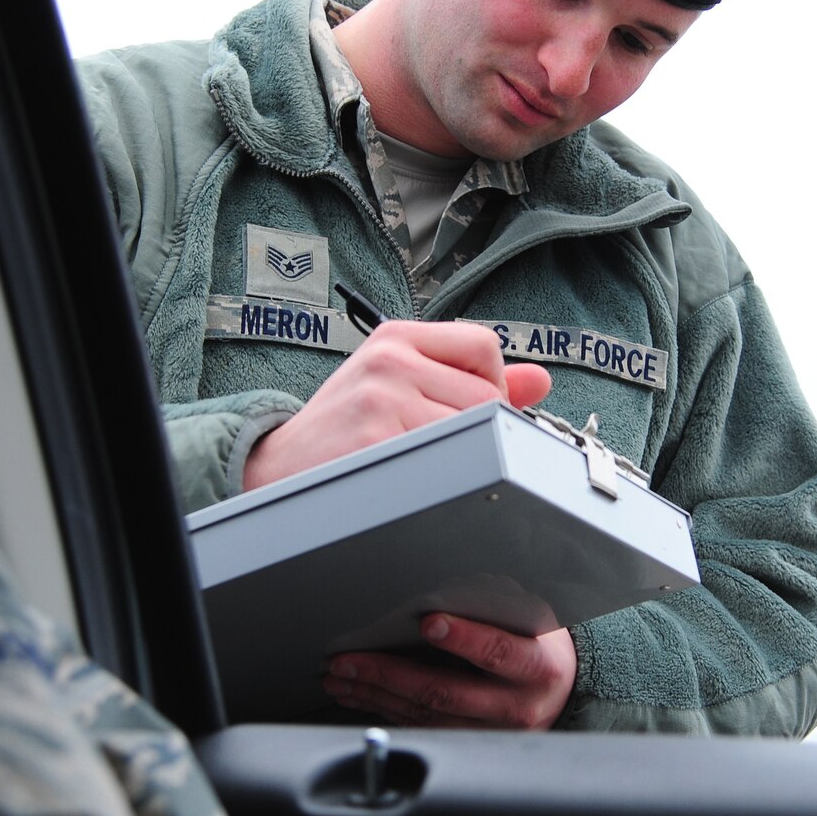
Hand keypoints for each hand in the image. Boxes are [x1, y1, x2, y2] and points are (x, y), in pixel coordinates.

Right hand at [242, 320, 551, 489]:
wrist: (276, 469)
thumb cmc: (342, 430)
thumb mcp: (399, 385)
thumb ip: (467, 379)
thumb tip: (539, 380)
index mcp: (395, 337)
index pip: (483, 344)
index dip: (492, 383)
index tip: (471, 410)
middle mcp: (389, 359)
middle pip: (486, 394)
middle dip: (481, 429)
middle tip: (444, 448)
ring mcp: (383, 398)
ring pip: (473, 429)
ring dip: (462, 456)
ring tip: (425, 463)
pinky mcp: (379, 439)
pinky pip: (447, 459)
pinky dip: (443, 475)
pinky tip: (414, 478)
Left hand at [321, 613, 577, 728]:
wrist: (562, 689)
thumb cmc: (535, 642)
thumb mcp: (527, 619)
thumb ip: (489, 612)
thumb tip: (431, 606)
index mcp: (538, 667)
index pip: (499, 652)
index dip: (465, 638)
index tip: (429, 622)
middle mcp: (516, 706)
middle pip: (447, 691)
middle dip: (391, 674)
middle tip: (351, 660)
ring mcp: (493, 732)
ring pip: (427, 715)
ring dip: (378, 694)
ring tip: (342, 676)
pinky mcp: (473, 745)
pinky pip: (423, 728)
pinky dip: (387, 710)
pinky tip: (362, 695)